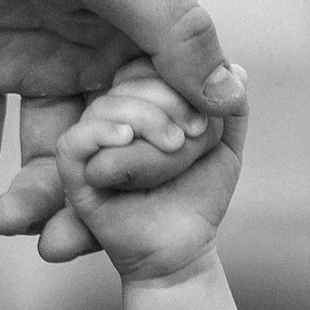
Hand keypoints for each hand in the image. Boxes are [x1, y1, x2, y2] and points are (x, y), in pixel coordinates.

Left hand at [0, 0, 243, 260]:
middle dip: (88, 199)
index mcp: (146, 25)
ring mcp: (36, 56)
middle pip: (104, 145)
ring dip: (28, 194)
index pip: (166, 113)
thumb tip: (231, 99)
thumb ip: (175, 31)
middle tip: (64, 249)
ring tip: (8, 233)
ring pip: (41, 146)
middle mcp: (97, 48)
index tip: (141, 213)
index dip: (155, 167)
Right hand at [52, 65, 242, 284]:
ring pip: (104, 106)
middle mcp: (108, 115)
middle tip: (197, 133)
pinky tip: (126, 138)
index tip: (208, 113)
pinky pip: (73, 142)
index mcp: (136, 100)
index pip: (145, 63)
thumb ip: (230, 107)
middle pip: (124, 78)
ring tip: (174, 145)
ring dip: (146, 119)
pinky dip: (101, 134)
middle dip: (166, 99)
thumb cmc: (197, 194)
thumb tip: (235, 72)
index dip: (175, 77)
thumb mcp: (224, 144)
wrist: (183, 247)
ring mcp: (90, 142)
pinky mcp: (75, 174)